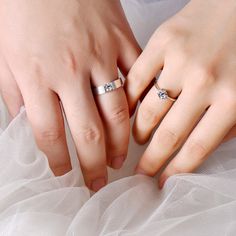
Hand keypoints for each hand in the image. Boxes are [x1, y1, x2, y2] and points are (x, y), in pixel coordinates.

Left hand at [0, 0, 140, 190]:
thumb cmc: (21, 8)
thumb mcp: (3, 54)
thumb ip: (15, 93)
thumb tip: (28, 124)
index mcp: (36, 75)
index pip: (49, 133)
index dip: (59, 160)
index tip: (65, 173)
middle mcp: (70, 71)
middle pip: (88, 131)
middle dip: (94, 162)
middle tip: (99, 181)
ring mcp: (100, 55)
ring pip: (117, 110)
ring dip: (120, 141)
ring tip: (120, 159)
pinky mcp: (120, 41)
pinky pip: (137, 77)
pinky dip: (140, 101)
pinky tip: (138, 119)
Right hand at [125, 0, 235, 187]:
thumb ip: (230, 123)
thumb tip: (200, 146)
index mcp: (234, 98)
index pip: (196, 147)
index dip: (175, 170)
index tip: (161, 182)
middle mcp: (204, 82)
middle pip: (168, 134)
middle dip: (151, 159)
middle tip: (140, 172)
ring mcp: (180, 60)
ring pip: (148, 110)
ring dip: (139, 132)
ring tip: (136, 141)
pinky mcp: (162, 42)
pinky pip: (136, 80)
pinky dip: (128, 100)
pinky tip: (126, 112)